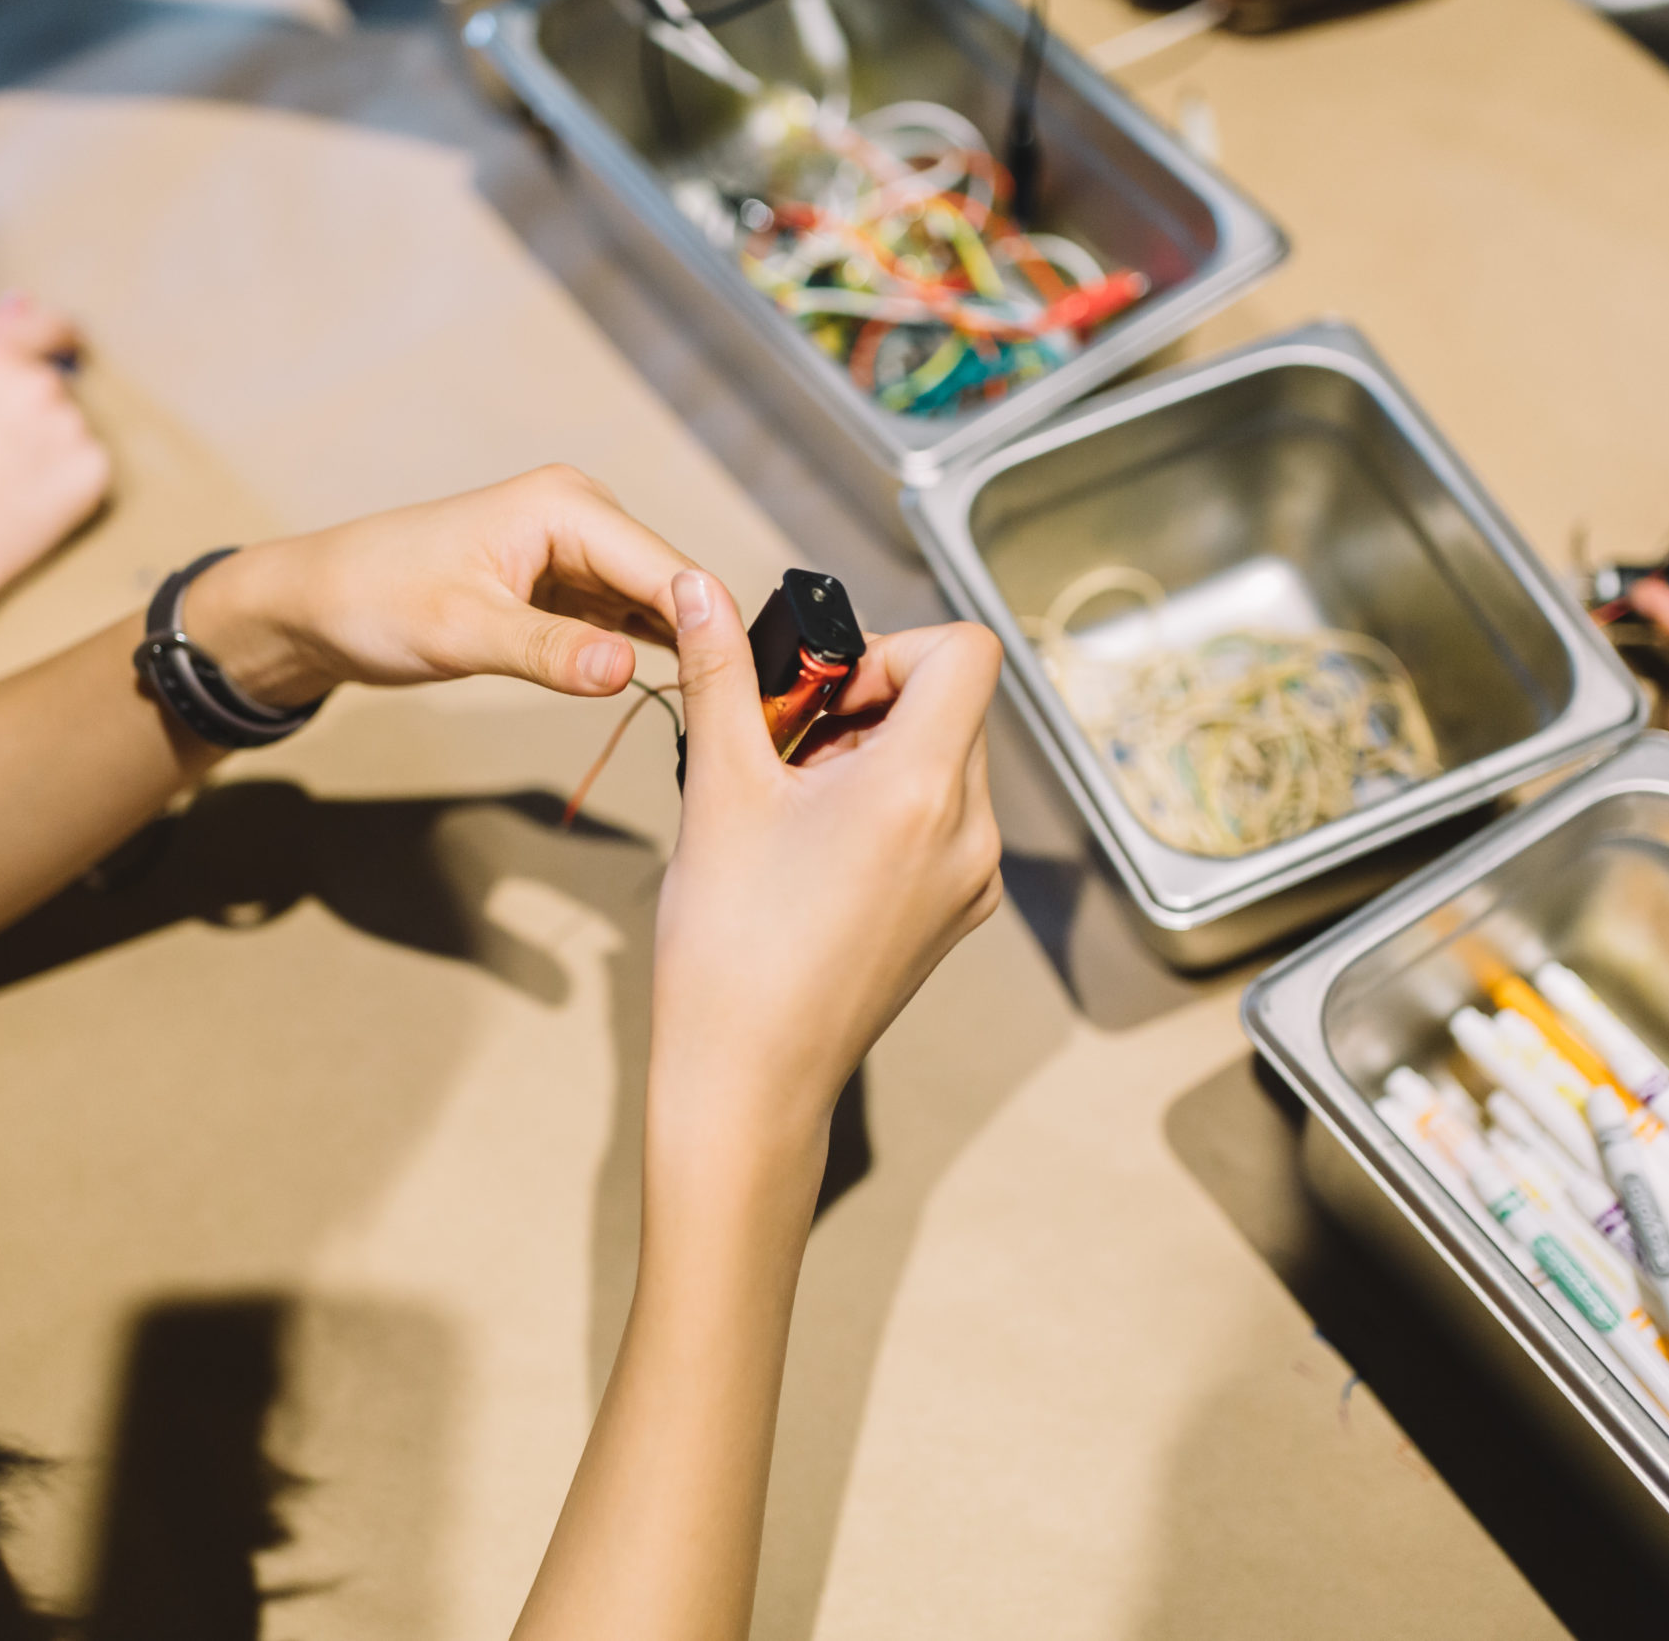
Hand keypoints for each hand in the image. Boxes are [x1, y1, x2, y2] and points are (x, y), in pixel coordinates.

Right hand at [0, 292, 111, 615]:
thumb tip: (22, 301)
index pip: (50, 325)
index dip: (57, 337)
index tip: (64, 346)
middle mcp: (40, 384)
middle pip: (59, 384)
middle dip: (37, 408)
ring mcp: (72, 428)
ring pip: (75, 425)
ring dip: (54, 443)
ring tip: (8, 476)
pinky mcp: (96, 469)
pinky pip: (91, 462)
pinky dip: (71, 477)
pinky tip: (32, 494)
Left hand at [184, 466, 695, 709]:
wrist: (317, 603)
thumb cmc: (374, 599)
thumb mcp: (462, 632)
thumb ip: (549, 652)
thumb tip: (626, 673)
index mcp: (567, 506)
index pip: (672, 572)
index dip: (716, 630)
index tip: (752, 693)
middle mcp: (584, 516)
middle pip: (676, 589)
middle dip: (706, 645)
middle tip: (743, 717)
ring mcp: (577, 550)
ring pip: (657, 609)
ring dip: (682, 653)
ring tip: (721, 712)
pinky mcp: (565, 584)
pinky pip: (625, 621)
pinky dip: (644, 655)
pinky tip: (668, 693)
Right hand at [647, 570, 1004, 1179]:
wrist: (748, 1079)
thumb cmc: (729, 948)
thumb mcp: (720, 790)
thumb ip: (721, 674)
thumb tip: (697, 590)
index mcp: (922, 788)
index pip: (967, 651)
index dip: (891, 648)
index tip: (822, 691)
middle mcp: (970, 831)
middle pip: (952, 705)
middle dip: (867, 702)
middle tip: (785, 746)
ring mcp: (972, 878)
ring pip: (945, 762)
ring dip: (874, 753)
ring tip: (793, 802)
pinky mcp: (956, 913)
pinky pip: (940, 822)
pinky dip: (887, 808)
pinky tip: (814, 848)